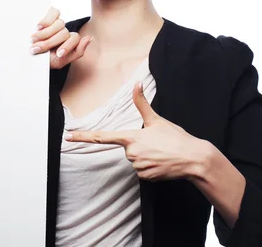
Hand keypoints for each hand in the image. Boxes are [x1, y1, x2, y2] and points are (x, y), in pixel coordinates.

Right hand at [30, 6, 93, 69]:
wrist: (27, 56)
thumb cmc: (44, 59)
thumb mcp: (60, 62)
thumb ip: (77, 52)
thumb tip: (89, 38)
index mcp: (69, 41)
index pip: (75, 39)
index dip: (67, 47)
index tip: (58, 54)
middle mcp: (64, 30)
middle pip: (64, 33)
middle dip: (50, 43)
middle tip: (37, 48)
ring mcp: (56, 22)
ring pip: (60, 24)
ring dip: (45, 34)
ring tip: (34, 40)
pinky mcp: (48, 14)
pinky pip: (54, 12)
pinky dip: (46, 20)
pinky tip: (38, 27)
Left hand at [64, 81, 210, 181]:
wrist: (193, 159)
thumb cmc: (175, 138)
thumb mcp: (157, 119)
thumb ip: (142, 103)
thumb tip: (137, 83)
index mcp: (131, 137)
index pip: (102, 137)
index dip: (83, 137)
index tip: (68, 137)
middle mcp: (131, 153)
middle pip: (126, 149)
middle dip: (139, 146)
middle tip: (157, 144)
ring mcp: (138, 166)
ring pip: (135, 160)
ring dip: (145, 156)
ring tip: (161, 153)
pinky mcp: (145, 177)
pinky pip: (142, 170)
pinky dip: (151, 166)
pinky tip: (161, 162)